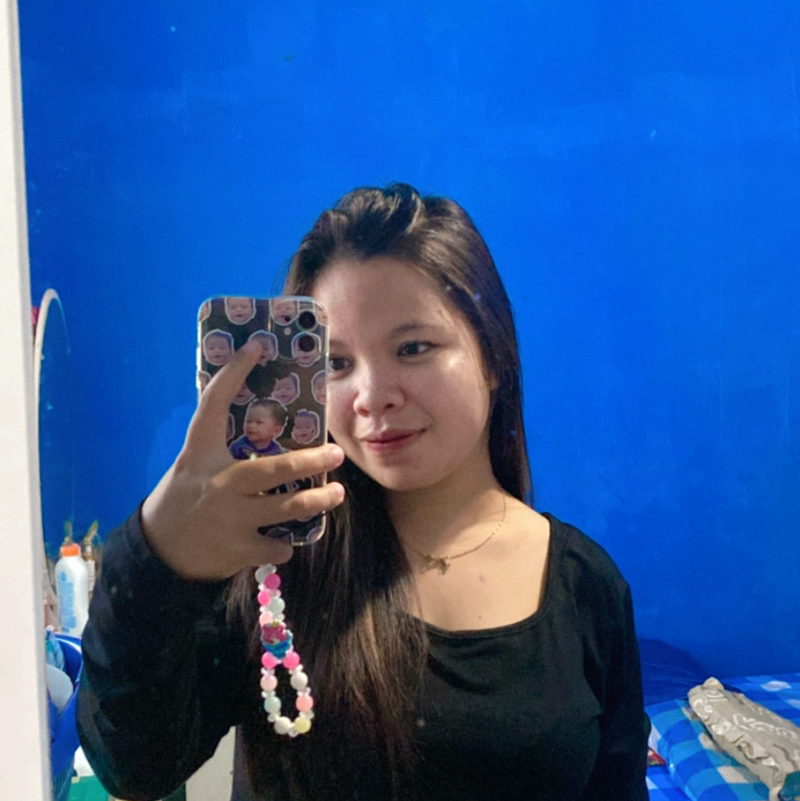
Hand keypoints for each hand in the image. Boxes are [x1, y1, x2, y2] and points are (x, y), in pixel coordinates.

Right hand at [141, 341, 344, 579]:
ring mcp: (229, 518)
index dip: (234, 374)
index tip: (256, 347)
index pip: (214, 405)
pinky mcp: (236, 549)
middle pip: (275, 470)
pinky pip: (276, 546)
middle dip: (311, 460)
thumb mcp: (195, 464)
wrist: (157, 549)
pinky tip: (289, 539)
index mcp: (200, 453)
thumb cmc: (184, 497)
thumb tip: (264, 420)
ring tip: (336, 493)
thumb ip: (223, 448)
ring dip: (316, 501)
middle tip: (336, 453)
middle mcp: (219, 483)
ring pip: (286, 509)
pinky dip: (286, 544)